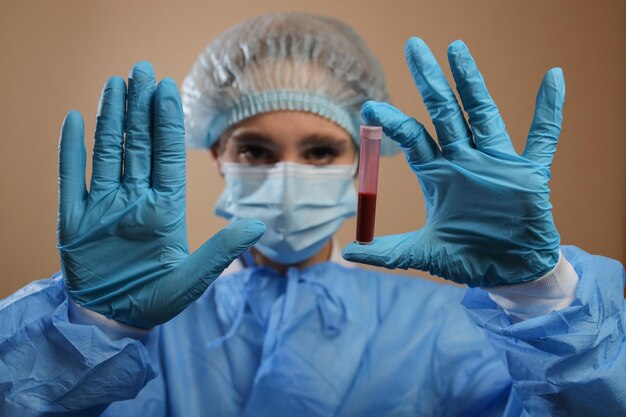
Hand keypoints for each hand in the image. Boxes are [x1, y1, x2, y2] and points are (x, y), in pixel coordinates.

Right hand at [57, 62, 264, 328]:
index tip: (168, 89)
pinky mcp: (76, 220)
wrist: (116, 319)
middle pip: (137, 145)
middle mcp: (136, 200)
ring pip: (107, 152)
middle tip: (142, 69)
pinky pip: (72, 179)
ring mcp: (104, 207)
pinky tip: (75, 120)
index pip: (167, 156)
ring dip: (110, 118)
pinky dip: (71, 151)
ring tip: (115, 84)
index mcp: (164, 209)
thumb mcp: (193, 278)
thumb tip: (259, 226)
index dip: (166, 122)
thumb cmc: (157, 299)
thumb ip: (221, 251)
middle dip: (140, 108)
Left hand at [342, 38, 563, 287]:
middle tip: (413, 46)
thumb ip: (387, 252)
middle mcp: (464, 161)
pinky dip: (549, 110)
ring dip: (471, 83)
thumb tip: (351, 253)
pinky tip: (553, 78)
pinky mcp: (528, 175)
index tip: (370, 106)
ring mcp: (496, 164)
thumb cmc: (467, 258)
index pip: (413, 138)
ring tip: (456, 48)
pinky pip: (542, 138)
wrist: (509, 273)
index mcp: (438, 175)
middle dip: (429, 81)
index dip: (392, 122)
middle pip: (443, 112)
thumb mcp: (421, 254)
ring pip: (483, 115)